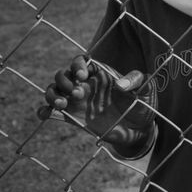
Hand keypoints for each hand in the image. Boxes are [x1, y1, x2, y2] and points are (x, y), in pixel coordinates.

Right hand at [37, 56, 156, 156]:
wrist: (138, 130)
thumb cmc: (143, 105)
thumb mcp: (146, 90)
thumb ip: (138, 81)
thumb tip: (120, 84)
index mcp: (101, 74)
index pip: (82, 61)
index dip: (77, 64)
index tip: (82, 75)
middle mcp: (86, 85)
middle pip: (63, 74)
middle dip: (64, 81)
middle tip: (78, 93)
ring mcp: (77, 101)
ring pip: (54, 90)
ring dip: (52, 94)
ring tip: (63, 104)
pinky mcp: (72, 117)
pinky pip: (51, 111)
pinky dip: (44, 110)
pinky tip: (46, 113)